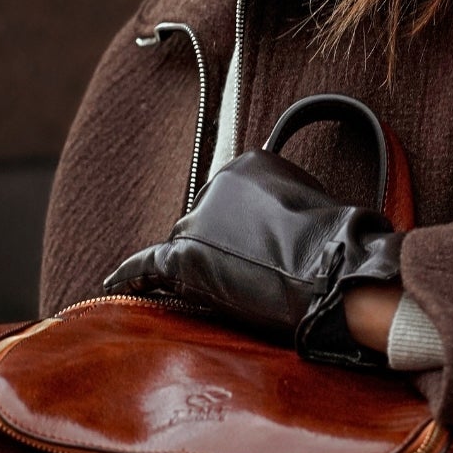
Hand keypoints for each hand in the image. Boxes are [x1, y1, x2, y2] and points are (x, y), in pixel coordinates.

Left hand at [101, 147, 402, 367]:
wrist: (336, 274)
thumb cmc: (338, 247)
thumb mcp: (312, 202)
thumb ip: (280, 206)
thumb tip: (275, 225)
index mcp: (249, 163)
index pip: (228, 199)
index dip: (244, 230)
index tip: (263, 248)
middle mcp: (216, 183)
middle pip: (204, 221)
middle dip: (221, 247)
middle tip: (255, 275)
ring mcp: (198, 219)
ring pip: (185, 246)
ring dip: (202, 268)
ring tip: (239, 290)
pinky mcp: (185, 257)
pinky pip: (147, 264)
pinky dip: (130, 276)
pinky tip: (113, 285)